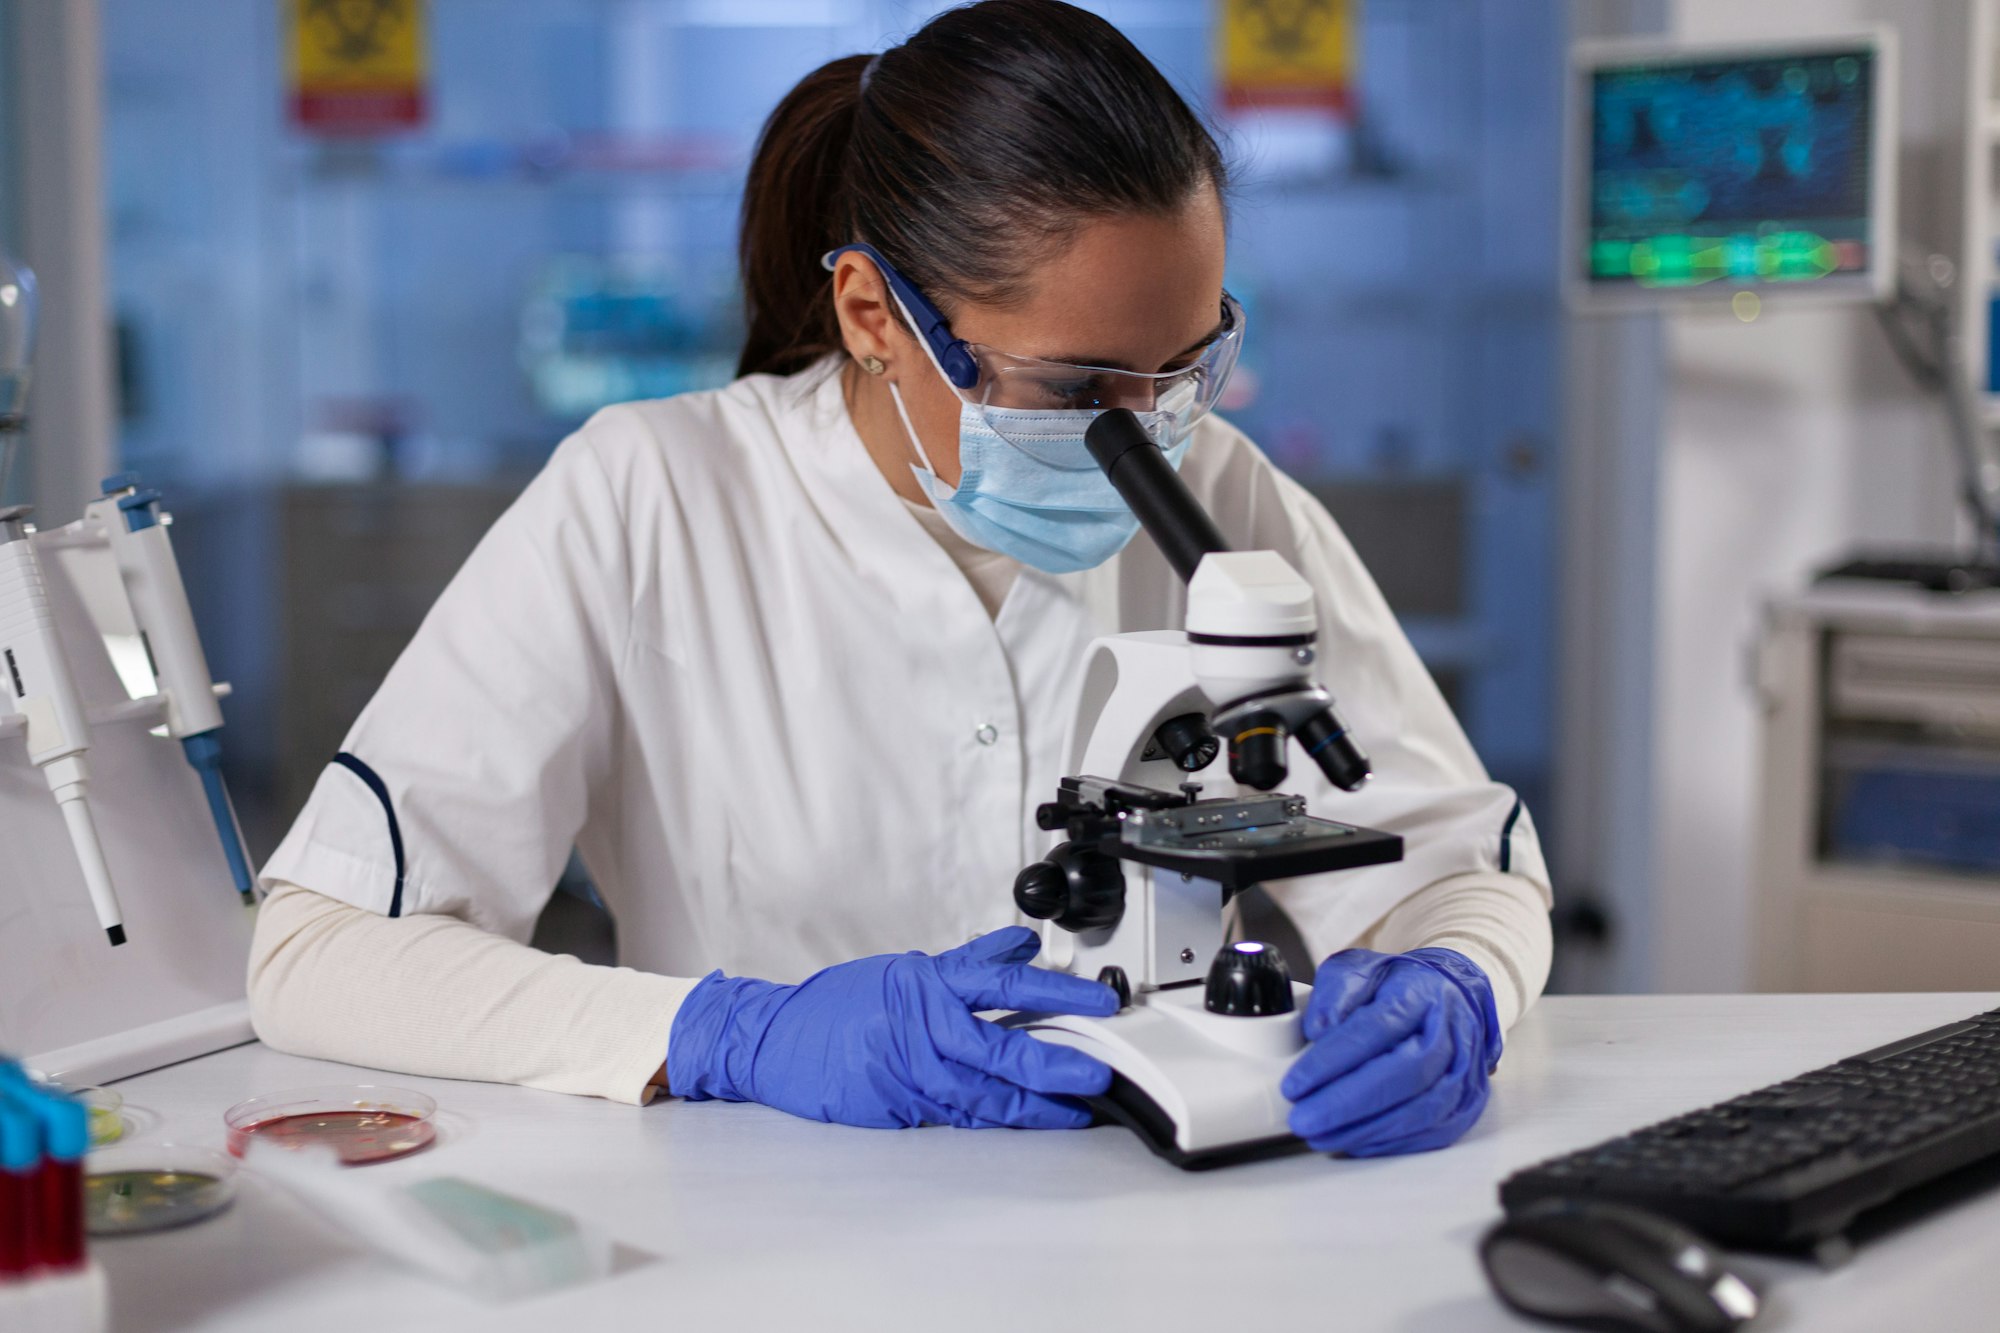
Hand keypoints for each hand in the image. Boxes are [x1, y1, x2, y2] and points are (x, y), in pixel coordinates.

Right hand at [666, 926, 1118, 1129]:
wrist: (773, 1041)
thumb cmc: (839, 1005)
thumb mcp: (905, 971)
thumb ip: (968, 963)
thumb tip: (1021, 947)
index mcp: (927, 983)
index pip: (1005, 983)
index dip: (1056, 991)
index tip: (1098, 1000)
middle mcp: (923, 1026)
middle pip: (1002, 1046)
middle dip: (1056, 1062)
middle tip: (1100, 1071)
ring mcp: (911, 1070)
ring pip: (985, 1093)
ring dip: (1036, 1105)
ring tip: (1077, 1109)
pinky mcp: (899, 1106)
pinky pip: (957, 1115)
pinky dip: (995, 1120)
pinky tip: (1024, 1122)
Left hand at [1281, 947, 1501, 1156]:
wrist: (1453, 995)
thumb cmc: (1400, 985)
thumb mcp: (1360, 969)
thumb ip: (1336, 993)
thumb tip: (1317, 1029)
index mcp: (1420, 993)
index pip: (1376, 1028)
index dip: (1333, 1060)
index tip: (1295, 1083)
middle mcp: (1449, 1033)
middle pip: (1404, 1074)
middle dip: (1348, 1104)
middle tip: (1303, 1118)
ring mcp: (1464, 1070)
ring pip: (1421, 1109)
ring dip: (1366, 1129)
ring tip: (1320, 1135)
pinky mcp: (1466, 1101)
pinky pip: (1432, 1131)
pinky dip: (1390, 1142)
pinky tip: (1355, 1141)